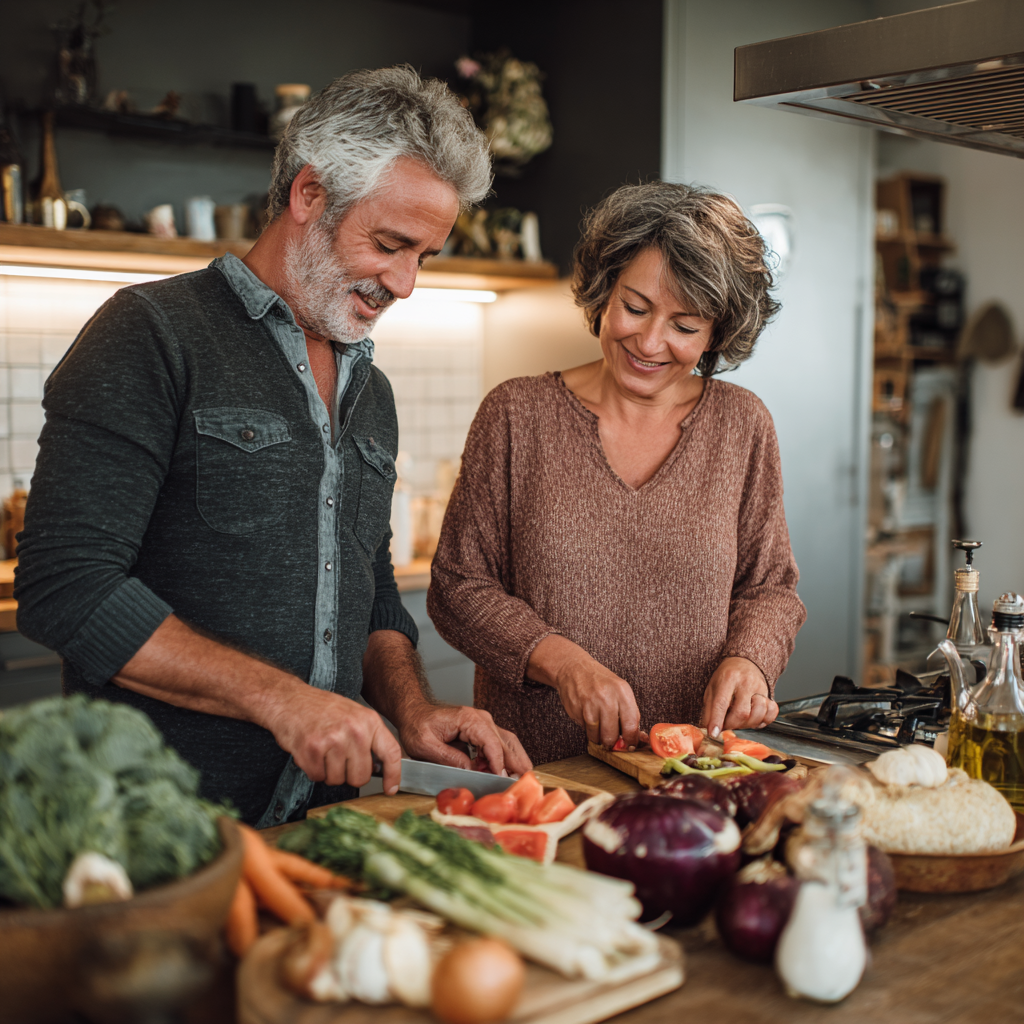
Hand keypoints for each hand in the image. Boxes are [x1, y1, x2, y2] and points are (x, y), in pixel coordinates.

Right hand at [266, 686, 402, 793]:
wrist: (290, 699)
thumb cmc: (322, 709)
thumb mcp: (355, 715)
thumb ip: (369, 738)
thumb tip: (380, 768)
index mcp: (369, 721)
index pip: (391, 752)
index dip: (393, 775)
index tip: (391, 789)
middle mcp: (354, 730)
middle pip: (361, 776)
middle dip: (349, 775)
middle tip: (339, 759)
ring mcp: (333, 740)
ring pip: (337, 780)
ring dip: (328, 772)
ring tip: (323, 751)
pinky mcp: (312, 749)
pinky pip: (317, 777)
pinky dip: (313, 770)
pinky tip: (311, 752)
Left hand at [398, 703, 532, 776]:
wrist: (414, 712)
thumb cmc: (417, 726)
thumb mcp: (426, 746)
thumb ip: (449, 758)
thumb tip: (471, 770)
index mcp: (469, 719)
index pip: (492, 743)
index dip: (498, 763)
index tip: (502, 779)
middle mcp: (481, 719)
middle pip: (506, 742)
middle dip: (515, 764)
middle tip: (520, 783)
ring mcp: (484, 723)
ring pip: (508, 742)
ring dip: (513, 761)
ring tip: (517, 780)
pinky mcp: (482, 730)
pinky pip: (499, 744)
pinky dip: (502, 759)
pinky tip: (498, 773)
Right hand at [527, 634, 641, 749]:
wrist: (574, 668)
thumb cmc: (601, 681)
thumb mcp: (620, 690)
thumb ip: (629, 713)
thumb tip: (635, 738)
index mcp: (622, 691)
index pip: (631, 724)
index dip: (631, 740)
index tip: (629, 745)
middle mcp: (606, 697)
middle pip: (612, 734)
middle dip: (612, 743)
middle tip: (612, 742)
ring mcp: (589, 703)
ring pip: (596, 735)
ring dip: (598, 738)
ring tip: (599, 728)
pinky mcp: (575, 708)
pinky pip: (584, 729)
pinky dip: (588, 729)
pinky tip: (588, 717)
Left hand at [700, 657, 777, 737]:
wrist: (744, 662)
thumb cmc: (726, 677)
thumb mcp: (712, 688)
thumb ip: (709, 709)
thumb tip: (706, 729)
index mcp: (728, 678)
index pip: (722, 703)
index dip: (717, 720)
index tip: (714, 733)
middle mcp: (746, 682)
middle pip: (742, 712)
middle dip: (733, 725)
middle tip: (727, 725)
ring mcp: (760, 688)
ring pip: (758, 713)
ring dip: (748, 724)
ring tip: (740, 720)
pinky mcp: (770, 694)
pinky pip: (772, 712)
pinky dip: (764, 720)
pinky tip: (754, 718)